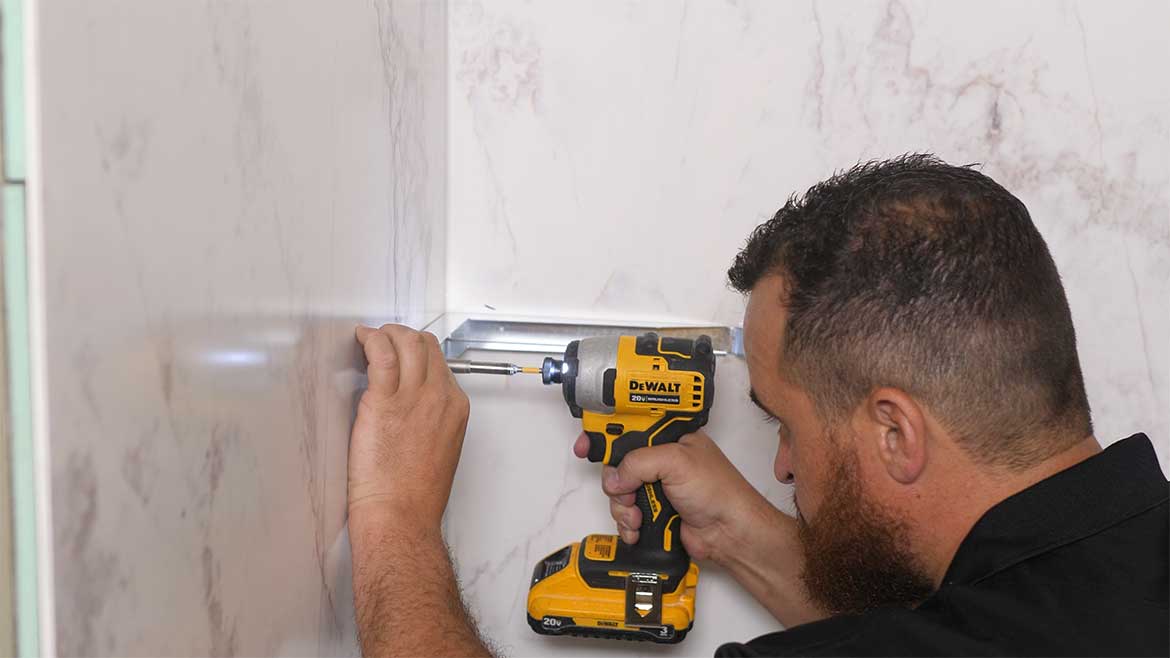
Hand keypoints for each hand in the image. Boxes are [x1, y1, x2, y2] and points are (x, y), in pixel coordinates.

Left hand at [348, 324, 469, 528]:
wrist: (401, 516)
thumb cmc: (415, 495)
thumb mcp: (440, 450)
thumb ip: (431, 420)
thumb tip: (410, 404)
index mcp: (455, 409)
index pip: (439, 362)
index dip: (416, 351)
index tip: (399, 353)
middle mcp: (439, 397)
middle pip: (425, 345)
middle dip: (402, 335)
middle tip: (382, 340)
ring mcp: (414, 397)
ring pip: (406, 342)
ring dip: (386, 333)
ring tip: (369, 339)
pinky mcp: (384, 401)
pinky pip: (381, 355)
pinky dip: (370, 340)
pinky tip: (360, 341)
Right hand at [573, 430, 762, 562]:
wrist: (730, 533)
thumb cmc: (720, 491)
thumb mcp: (676, 462)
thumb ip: (638, 463)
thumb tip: (615, 477)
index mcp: (669, 437)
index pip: (629, 428)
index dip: (605, 434)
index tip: (587, 445)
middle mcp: (661, 459)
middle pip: (617, 463)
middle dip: (616, 481)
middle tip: (624, 491)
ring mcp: (656, 486)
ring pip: (617, 492)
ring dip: (622, 507)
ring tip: (638, 516)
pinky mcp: (654, 511)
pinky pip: (625, 514)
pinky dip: (626, 524)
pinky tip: (638, 529)